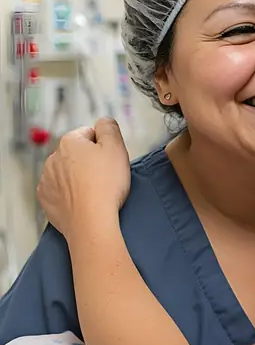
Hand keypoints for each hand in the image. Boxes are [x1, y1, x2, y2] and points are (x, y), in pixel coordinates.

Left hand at [37, 118, 130, 239]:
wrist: (91, 221)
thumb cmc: (105, 185)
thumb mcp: (116, 147)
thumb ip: (109, 127)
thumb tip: (103, 122)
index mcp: (70, 142)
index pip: (90, 134)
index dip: (104, 147)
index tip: (112, 161)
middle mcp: (53, 157)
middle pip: (77, 154)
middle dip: (90, 162)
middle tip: (106, 178)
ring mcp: (47, 179)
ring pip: (67, 173)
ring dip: (79, 178)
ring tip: (95, 192)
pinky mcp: (46, 199)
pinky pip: (60, 191)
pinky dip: (70, 194)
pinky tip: (83, 201)